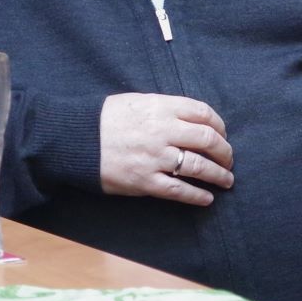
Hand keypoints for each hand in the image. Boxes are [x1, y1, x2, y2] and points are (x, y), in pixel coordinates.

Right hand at [100, 93, 233, 204]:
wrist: (72, 139)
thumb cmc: (103, 119)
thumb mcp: (137, 102)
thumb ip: (166, 109)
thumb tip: (193, 120)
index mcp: (161, 108)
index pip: (203, 113)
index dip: (219, 125)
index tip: (222, 134)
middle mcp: (162, 131)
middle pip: (208, 140)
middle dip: (225, 151)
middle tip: (229, 159)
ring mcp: (154, 157)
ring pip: (199, 167)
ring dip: (218, 175)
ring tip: (226, 180)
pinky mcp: (144, 181)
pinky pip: (178, 190)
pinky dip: (197, 195)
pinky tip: (207, 198)